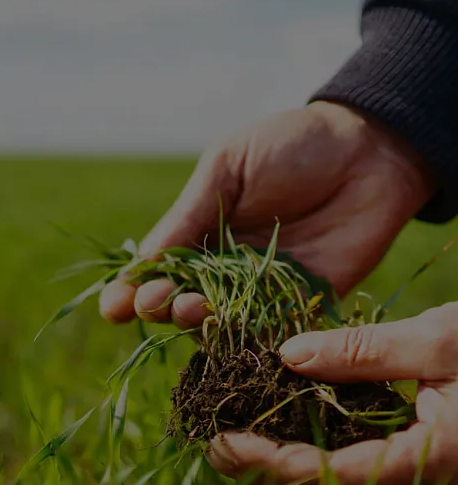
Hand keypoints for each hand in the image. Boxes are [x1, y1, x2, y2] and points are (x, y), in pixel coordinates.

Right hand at [100, 102, 433, 325]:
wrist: (369, 149)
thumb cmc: (292, 145)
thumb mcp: (228, 166)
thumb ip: (191, 214)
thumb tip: (146, 260)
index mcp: (203, 229)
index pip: (160, 267)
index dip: (135, 287)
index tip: (114, 304)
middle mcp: (229, 264)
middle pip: (184, 298)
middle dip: (161, 305)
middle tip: (153, 302)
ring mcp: (265, 287)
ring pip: (223, 318)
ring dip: (200, 321)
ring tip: (186, 310)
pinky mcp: (306, 300)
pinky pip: (273, 327)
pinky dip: (252, 338)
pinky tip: (234, 340)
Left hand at [208, 303, 457, 484]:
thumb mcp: (439, 340)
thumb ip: (363, 351)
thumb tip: (287, 355)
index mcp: (430, 462)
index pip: (331, 477)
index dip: (269, 463)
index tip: (222, 440)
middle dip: (265, 477)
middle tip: (214, 444)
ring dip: (286, 480)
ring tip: (240, 446)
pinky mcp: (428, 480)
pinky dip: (319, 471)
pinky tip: (294, 442)